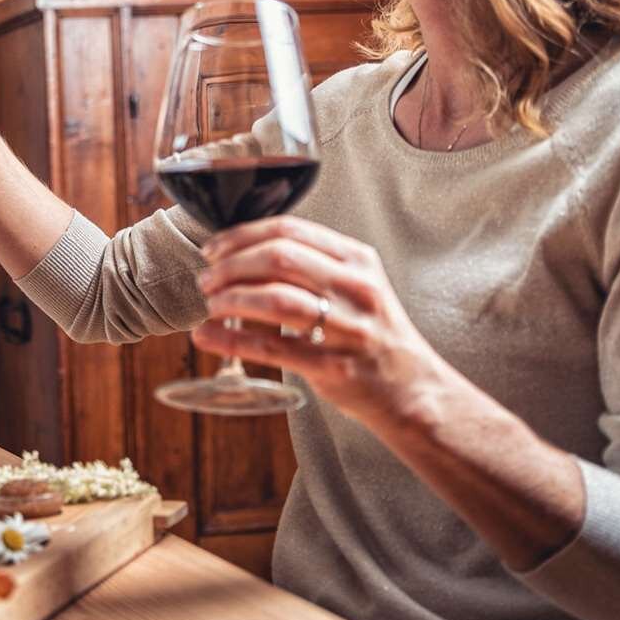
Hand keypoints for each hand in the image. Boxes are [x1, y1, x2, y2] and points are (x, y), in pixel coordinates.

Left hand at [192, 216, 450, 430]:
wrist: (412, 390)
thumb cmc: (373, 334)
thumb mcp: (356, 286)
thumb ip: (312, 266)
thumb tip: (242, 256)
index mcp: (358, 259)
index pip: (290, 230)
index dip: (242, 236)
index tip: (215, 248)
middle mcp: (355, 287)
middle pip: (278, 258)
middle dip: (231, 265)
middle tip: (207, 279)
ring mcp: (347, 328)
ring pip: (274, 298)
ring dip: (230, 298)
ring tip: (210, 304)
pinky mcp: (333, 366)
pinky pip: (271, 347)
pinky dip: (230, 339)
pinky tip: (207, 336)